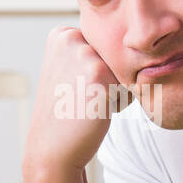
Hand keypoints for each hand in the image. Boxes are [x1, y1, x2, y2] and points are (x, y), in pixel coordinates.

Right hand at [23, 26, 133, 174]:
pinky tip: (94, 111)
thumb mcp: (67, 69)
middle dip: (108, 78)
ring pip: (124, 69)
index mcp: (62, 34)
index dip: (97, 69)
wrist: (52, 148)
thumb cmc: (66, 111)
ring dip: (115, 90)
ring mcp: (85, 56)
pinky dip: (120, 103)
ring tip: (87, 103)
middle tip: (81, 97)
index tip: (74, 85)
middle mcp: (71, 39)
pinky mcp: (100, 77)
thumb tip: (131, 40)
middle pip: (115, 54)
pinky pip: (129, 86)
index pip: (104, 44)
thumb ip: (88, 49)